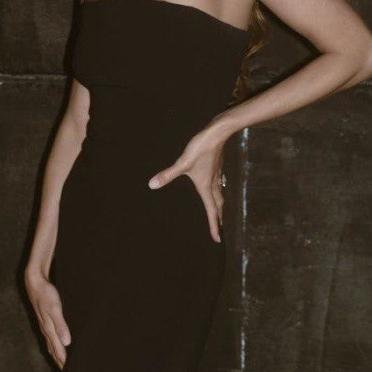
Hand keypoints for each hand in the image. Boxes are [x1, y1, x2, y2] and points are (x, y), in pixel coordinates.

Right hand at [24, 272, 70, 368]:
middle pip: (53, 350)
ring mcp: (44, 325)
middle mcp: (45, 329)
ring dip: (56, 354)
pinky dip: (54, 345)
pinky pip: (50, 337)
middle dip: (60, 361)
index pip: (58, 349)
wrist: (34, 282)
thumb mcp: (55, 309)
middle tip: (67, 371)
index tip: (69, 370)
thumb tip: (66, 342)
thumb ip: (61, 325)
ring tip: (61, 362)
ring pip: (51, 344)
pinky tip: (56, 344)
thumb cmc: (46, 294)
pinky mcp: (45, 320)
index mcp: (48, 329)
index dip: (63, 360)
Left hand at [147, 126, 227, 242]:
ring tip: (218, 212)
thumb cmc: (201, 148)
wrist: (218, 133)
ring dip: (219, 206)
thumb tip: (152, 185)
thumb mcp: (182, 163)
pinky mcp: (216, 167)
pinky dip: (217, 193)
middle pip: (217, 205)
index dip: (214, 225)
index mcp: (205, 186)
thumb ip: (167, 175)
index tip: (217, 238)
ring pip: (219, 195)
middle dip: (218, 218)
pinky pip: (218, 185)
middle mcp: (212, 183)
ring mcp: (216, 175)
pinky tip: (214, 188)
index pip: (211, 210)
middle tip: (219, 228)